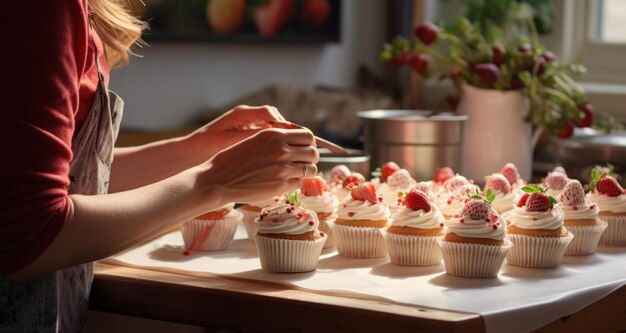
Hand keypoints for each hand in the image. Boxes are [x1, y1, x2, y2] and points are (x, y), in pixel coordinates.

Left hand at [188, 105, 290, 159]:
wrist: (193, 150)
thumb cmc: (207, 144)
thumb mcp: (229, 140)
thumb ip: (250, 136)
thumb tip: (272, 135)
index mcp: (242, 114)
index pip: (268, 112)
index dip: (281, 122)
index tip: (290, 135)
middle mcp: (248, 116)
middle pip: (275, 118)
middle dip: (287, 129)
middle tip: (300, 142)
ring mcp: (249, 124)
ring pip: (273, 127)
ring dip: (283, 136)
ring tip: (294, 149)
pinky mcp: (249, 134)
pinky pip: (267, 135)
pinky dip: (275, 143)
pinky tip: (282, 153)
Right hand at [198, 128, 318, 204]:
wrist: (218, 180)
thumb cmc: (233, 160)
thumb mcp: (255, 140)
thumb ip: (275, 140)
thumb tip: (296, 143)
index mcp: (274, 134)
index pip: (307, 136)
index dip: (308, 143)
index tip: (304, 149)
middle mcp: (281, 149)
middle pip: (313, 152)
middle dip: (311, 158)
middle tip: (303, 163)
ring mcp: (282, 168)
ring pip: (311, 169)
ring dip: (306, 172)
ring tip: (295, 174)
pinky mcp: (280, 186)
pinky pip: (299, 183)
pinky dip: (295, 183)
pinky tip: (283, 183)